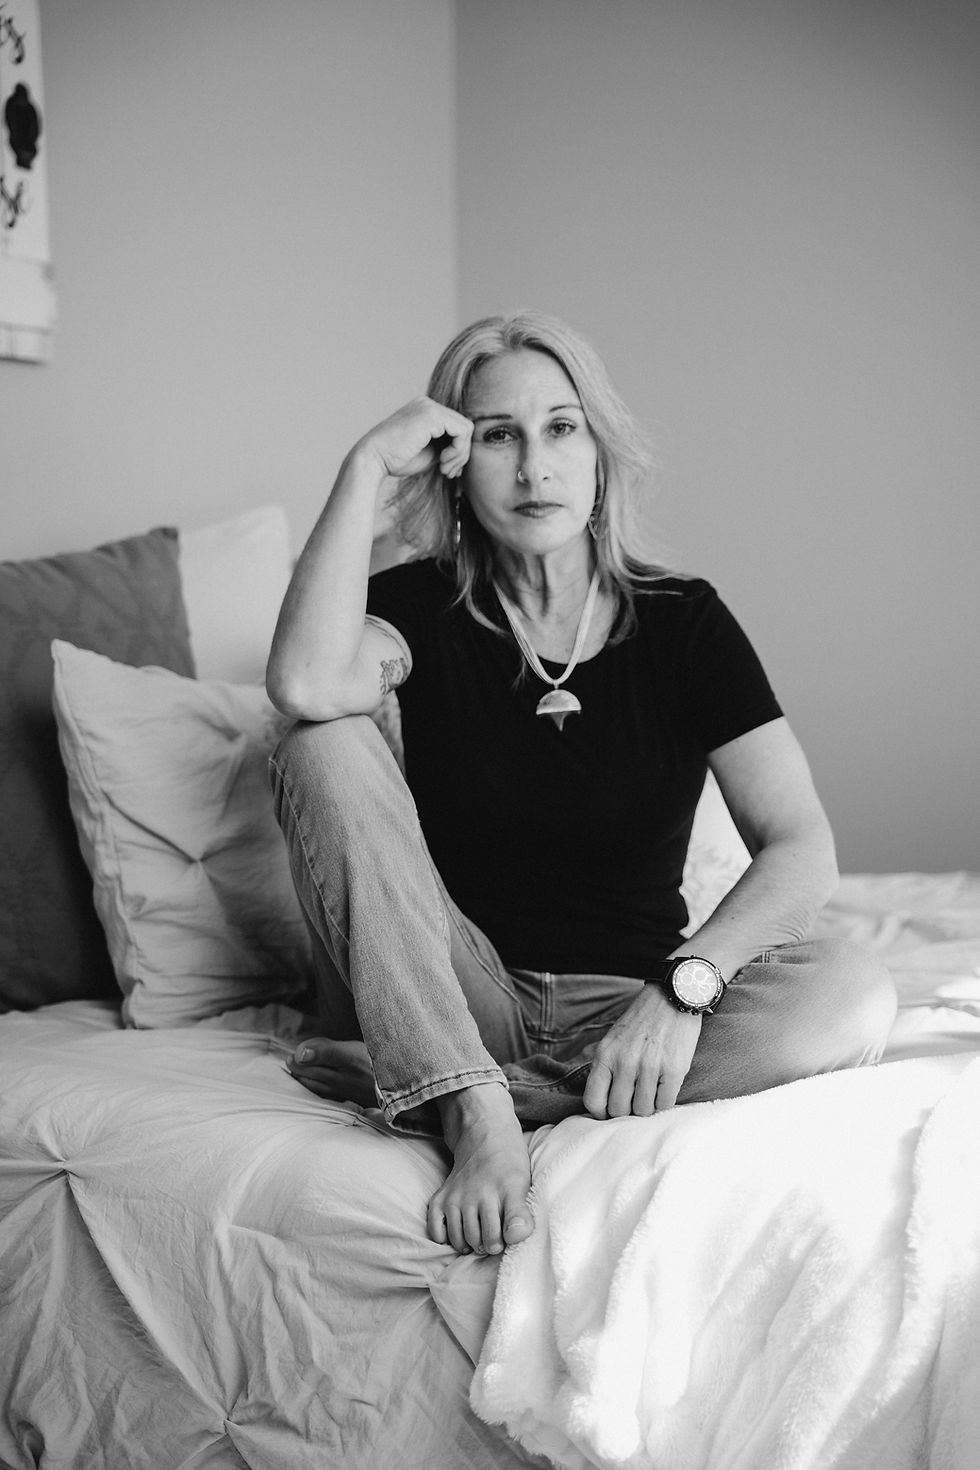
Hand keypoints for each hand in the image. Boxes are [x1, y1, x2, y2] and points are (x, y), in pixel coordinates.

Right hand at [355, 396, 472, 481]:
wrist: (373, 459)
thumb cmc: (396, 460)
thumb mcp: (429, 452)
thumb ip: (447, 447)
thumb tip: (467, 451)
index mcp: (425, 410)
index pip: (455, 427)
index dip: (458, 451)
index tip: (449, 470)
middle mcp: (428, 404)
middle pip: (463, 427)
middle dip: (461, 454)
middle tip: (449, 473)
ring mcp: (430, 406)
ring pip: (466, 428)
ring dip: (461, 454)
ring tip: (445, 469)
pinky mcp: (432, 415)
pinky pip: (462, 431)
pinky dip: (458, 450)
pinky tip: (443, 462)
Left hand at [582, 985, 701, 1117]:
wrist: (673, 998)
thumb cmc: (642, 1021)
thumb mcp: (612, 1038)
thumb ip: (603, 1065)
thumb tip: (595, 1093)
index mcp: (606, 1054)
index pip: (593, 1101)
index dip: (600, 1113)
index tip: (609, 1110)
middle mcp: (625, 1062)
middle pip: (618, 1110)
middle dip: (625, 1110)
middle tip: (633, 1099)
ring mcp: (650, 1067)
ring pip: (642, 1110)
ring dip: (646, 1106)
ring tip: (650, 1091)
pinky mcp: (673, 1070)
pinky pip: (664, 1104)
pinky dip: (663, 1101)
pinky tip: (663, 1087)